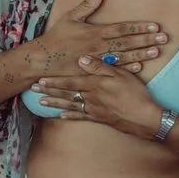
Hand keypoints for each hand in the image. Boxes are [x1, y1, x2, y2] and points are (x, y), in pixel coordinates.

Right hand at [32, 0, 168, 76]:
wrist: (43, 59)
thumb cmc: (57, 36)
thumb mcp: (71, 17)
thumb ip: (88, 4)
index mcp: (96, 32)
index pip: (122, 28)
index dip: (139, 27)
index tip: (154, 26)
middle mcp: (99, 46)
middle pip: (127, 43)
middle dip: (146, 40)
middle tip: (163, 39)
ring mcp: (98, 60)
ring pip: (124, 57)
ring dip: (141, 54)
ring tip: (156, 52)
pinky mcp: (94, 72)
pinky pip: (113, 70)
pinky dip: (127, 69)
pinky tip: (140, 68)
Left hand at [32, 57, 164, 137]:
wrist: (144, 118)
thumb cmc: (135, 94)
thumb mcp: (120, 74)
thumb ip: (100, 66)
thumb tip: (81, 59)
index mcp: (94, 85)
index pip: (69, 82)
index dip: (54, 81)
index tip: (39, 80)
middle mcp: (91, 98)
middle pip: (66, 94)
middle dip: (49, 91)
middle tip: (34, 90)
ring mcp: (94, 110)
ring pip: (70, 105)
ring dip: (55, 104)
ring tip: (41, 103)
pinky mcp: (99, 118)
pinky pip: (81, 116)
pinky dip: (70, 116)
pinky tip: (61, 116)